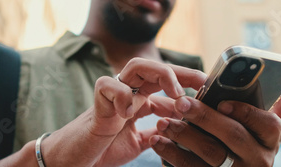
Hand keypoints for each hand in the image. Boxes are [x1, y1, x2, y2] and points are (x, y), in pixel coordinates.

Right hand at [40, 58, 205, 166]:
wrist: (72, 161)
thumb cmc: (101, 150)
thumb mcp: (136, 144)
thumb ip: (155, 135)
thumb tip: (178, 131)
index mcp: (138, 102)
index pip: (164, 83)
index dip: (186, 82)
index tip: (208, 89)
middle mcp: (127, 95)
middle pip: (155, 68)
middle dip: (180, 71)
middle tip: (201, 82)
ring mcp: (112, 97)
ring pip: (135, 66)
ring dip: (159, 75)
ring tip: (175, 94)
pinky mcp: (97, 104)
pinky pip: (108, 85)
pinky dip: (122, 96)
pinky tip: (130, 114)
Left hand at [151, 85, 280, 166]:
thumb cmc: (249, 152)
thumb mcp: (265, 136)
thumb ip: (278, 112)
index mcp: (271, 142)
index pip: (268, 124)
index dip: (246, 111)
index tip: (223, 101)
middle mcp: (259, 161)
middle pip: (233, 136)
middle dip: (205, 117)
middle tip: (181, 102)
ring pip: (210, 153)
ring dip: (184, 135)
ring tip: (163, 121)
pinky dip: (172, 154)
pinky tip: (158, 140)